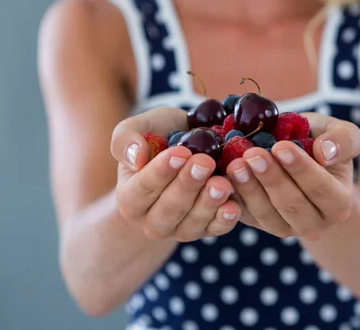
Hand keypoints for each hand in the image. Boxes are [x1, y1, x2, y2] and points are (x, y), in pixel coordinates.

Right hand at [110, 107, 240, 241]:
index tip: (180, 153)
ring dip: (208, 203)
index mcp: (129, 197)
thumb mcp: (139, 129)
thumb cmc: (160, 138)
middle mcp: (152, 220)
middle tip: (205, 163)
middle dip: (188, 185)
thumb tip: (135, 156)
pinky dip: (225, 219)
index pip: (143, 189)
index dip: (161, 172)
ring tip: (222, 183)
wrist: (187, 151)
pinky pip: (215, 229)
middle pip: (169, 208)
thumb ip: (126, 139)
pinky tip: (234, 206)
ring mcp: (180, 228)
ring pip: (193, 222)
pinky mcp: (206, 230)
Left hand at [225, 112, 359, 239]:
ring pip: (266, 214)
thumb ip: (344, 140)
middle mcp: (314, 223)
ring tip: (236, 164)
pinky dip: (235, 196)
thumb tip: (325, 152)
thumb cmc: (322, 142)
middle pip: (291, 205)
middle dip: (271, 179)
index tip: (281, 147)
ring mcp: (284, 227)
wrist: (299, 155)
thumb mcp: (342, 133)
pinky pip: (246, 215)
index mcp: (339, 203)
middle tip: (252, 154)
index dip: (301, 169)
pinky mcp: (259, 224)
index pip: (321, 189)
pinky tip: (225, 176)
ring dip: (249, 189)